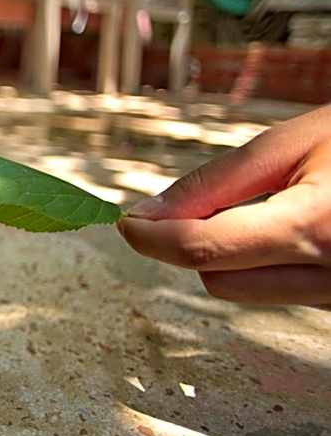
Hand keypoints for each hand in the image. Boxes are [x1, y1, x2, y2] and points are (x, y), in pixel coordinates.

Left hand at [117, 104, 330, 305]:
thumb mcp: (292, 143)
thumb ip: (216, 183)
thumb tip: (147, 212)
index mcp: (314, 228)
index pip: (204, 250)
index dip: (152, 237)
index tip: (124, 222)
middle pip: (216, 279)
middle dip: (197, 241)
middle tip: (216, 198)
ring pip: (245, 291)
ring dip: (232, 254)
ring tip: (275, 204)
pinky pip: (281, 292)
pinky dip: (267, 263)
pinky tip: (299, 225)